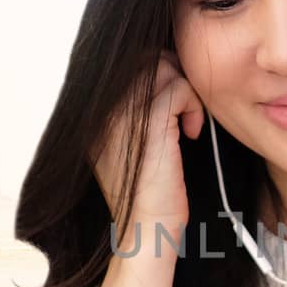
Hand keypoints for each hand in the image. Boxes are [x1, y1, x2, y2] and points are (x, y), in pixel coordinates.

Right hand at [90, 49, 204, 237]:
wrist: (149, 227)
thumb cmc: (148, 192)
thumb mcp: (132, 146)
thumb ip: (132, 112)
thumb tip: (159, 77)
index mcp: (93, 114)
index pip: (125, 66)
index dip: (157, 73)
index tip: (173, 102)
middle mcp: (101, 109)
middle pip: (143, 59)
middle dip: (172, 75)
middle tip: (184, 106)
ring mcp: (122, 113)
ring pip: (162, 68)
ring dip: (185, 90)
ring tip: (188, 122)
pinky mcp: (148, 123)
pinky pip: (179, 88)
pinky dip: (193, 105)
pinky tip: (191, 132)